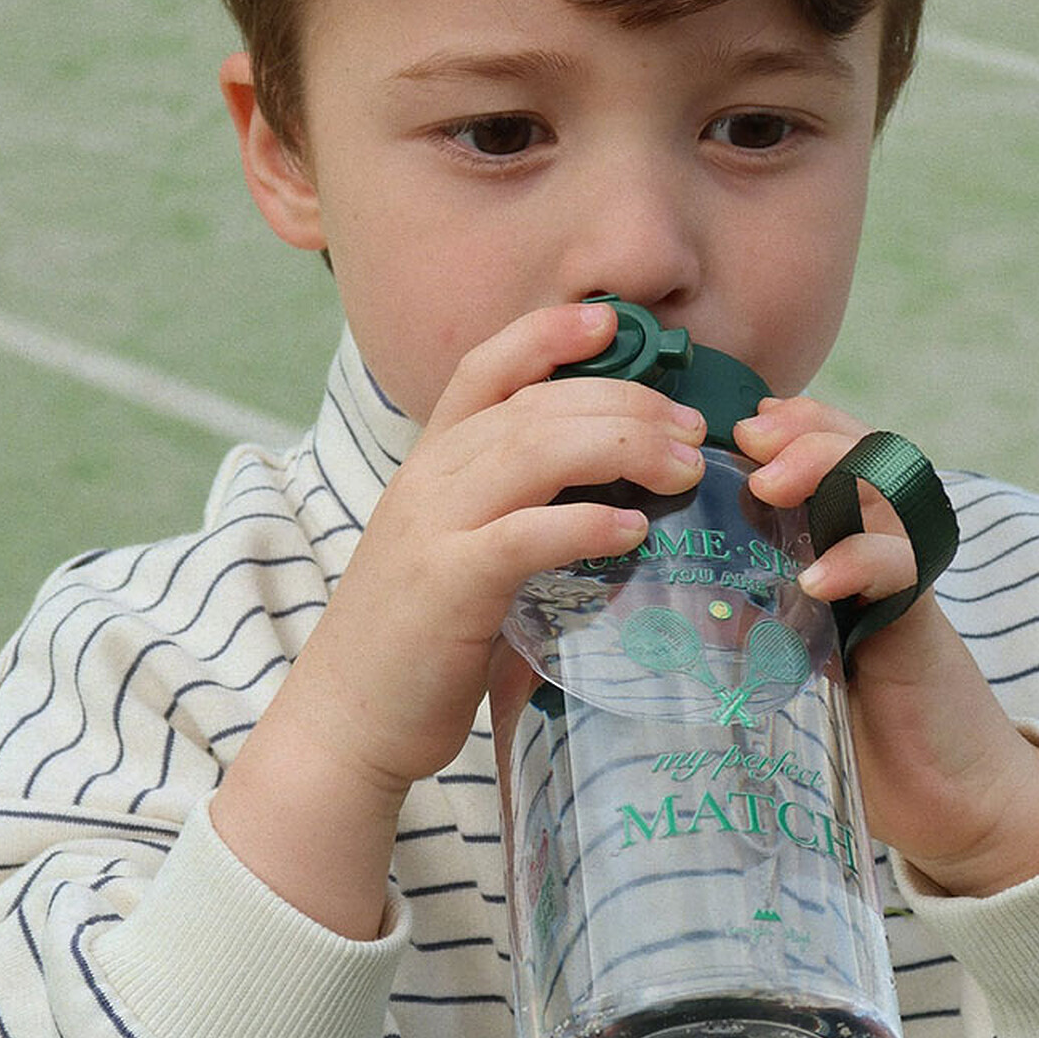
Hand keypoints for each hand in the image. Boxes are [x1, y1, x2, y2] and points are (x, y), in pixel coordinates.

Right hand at [212, 302, 707, 934]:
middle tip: (692, 429)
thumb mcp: (459, 549)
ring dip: (622, 447)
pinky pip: (524, 535)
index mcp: (431, 463)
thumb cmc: (420, 638)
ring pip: (533, 451)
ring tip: (684, 467)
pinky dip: (584, 525)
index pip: (484, 369)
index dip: (546, 333)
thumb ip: (515, 510)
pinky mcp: (446, 586)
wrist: (346, 719)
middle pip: (534, 405)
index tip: (612, 318)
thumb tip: (615, 498)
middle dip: (624, 401)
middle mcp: (427, 479)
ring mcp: (432, 528)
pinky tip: (633, 531)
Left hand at [735, 397, 1038, 898]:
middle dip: (806, 433)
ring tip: (770, 485)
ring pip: (887, 490)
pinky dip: (860, 562)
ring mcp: (904, 581)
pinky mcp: (922, 624)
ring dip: (830, 471)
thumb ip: (734, 620)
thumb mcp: (775, 659)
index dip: (790, 426)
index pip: (825, 455)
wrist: (939, 794)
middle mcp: (878, 550)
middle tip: (749, 439)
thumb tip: (655, 599)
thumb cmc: (847, 725)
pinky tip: (816, 580)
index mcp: (839, 544)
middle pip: (861, 452)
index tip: (734, 424)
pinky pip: (904, 568)